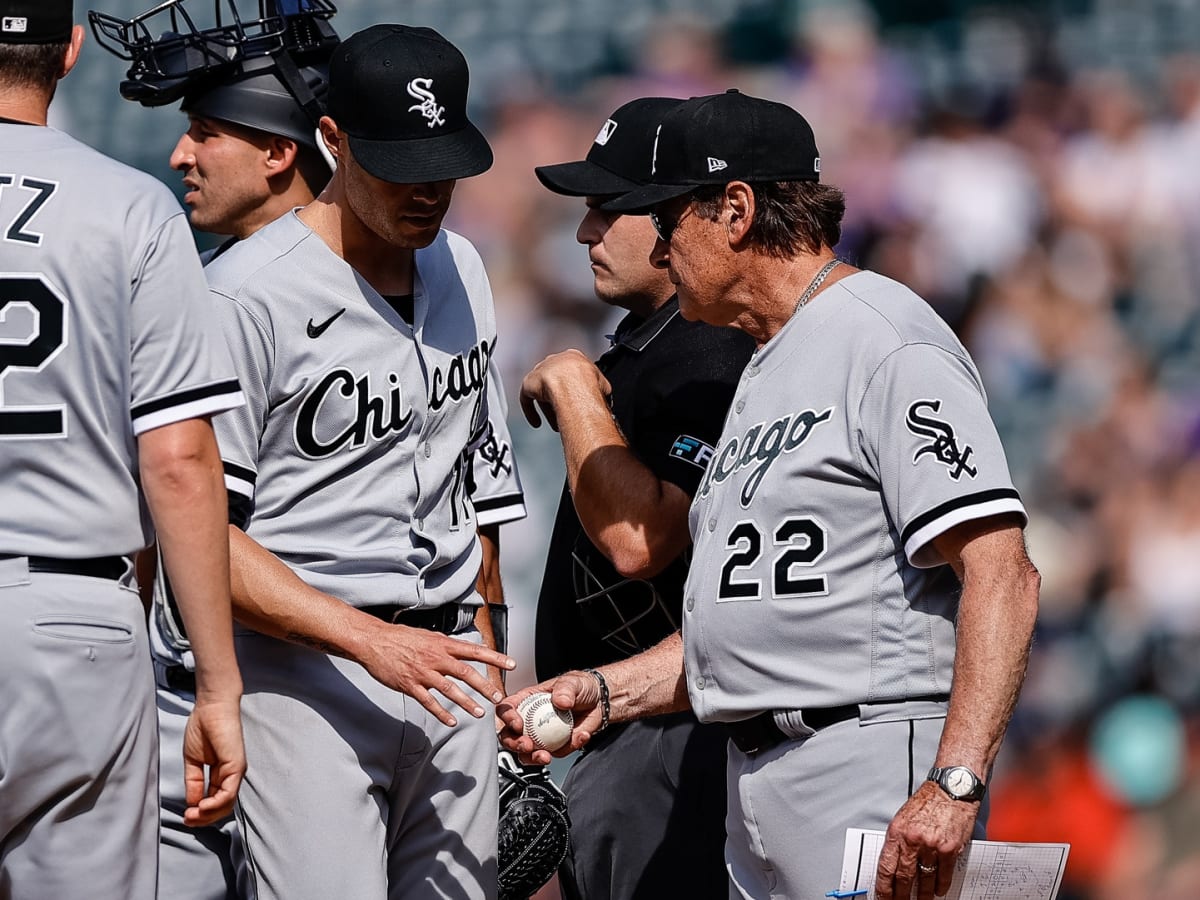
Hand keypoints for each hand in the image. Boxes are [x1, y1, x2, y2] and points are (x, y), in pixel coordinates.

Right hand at [181, 694, 245, 826]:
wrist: (210, 708)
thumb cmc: (202, 728)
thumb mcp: (193, 761)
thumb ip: (194, 782)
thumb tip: (192, 803)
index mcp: (222, 774)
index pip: (215, 802)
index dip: (200, 813)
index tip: (186, 816)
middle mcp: (232, 775)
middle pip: (222, 807)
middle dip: (204, 818)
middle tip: (188, 820)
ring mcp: (236, 771)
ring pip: (227, 804)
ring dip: (208, 815)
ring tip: (192, 815)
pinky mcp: (236, 765)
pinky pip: (229, 792)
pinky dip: (215, 804)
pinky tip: (202, 806)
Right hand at [357, 618, 515, 726]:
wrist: (374, 640)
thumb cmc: (401, 637)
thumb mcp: (428, 635)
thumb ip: (446, 644)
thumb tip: (463, 649)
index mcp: (443, 644)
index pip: (475, 651)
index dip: (495, 657)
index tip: (511, 664)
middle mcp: (436, 657)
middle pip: (466, 673)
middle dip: (484, 686)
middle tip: (498, 697)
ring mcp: (423, 672)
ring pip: (449, 690)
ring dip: (466, 703)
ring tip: (479, 714)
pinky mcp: (410, 685)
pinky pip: (428, 701)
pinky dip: (441, 713)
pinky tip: (451, 721)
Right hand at [497, 670, 603, 764]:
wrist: (600, 701)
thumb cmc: (581, 686)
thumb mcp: (572, 682)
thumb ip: (565, 690)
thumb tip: (560, 701)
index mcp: (527, 700)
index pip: (507, 709)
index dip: (507, 718)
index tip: (518, 724)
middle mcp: (529, 719)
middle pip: (509, 736)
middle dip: (514, 744)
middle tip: (527, 746)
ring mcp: (541, 735)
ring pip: (527, 753)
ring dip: (533, 758)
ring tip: (545, 756)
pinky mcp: (556, 746)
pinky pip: (556, 753)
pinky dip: (566, 749)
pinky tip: (579, 737)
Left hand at [519, 350, 611, 430]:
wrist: (574, 384)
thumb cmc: (590, 384)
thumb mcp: (603, 384)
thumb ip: (599, 388)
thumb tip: (603, 398)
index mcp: (573, 357)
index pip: (571, 373)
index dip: (574, 389)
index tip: (576, 401)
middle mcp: (555, 360)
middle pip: (556, 382)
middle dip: (561, 400)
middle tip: (567, 414)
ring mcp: (540, 370)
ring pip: (543, 392)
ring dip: (549, 410)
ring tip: (556, 424)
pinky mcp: (529, 382)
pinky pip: (527, 398)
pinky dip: (531, 411)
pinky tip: (537, 422)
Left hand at [874, 782, 977, 898]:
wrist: (952, 789)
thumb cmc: (929, 800)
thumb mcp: (904, 817)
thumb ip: (899, 840)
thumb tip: (894, 863)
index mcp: (897, 831)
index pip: (886, 866)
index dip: (883, 887)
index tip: (882, 897)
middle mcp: (913, 840)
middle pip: (903, 877)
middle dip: (900, 895)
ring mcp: (932, 846)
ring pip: (924, 879)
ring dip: (922, 895)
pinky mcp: (949, 849)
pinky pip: (943, 874)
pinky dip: (940, 886)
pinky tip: (937, 891)